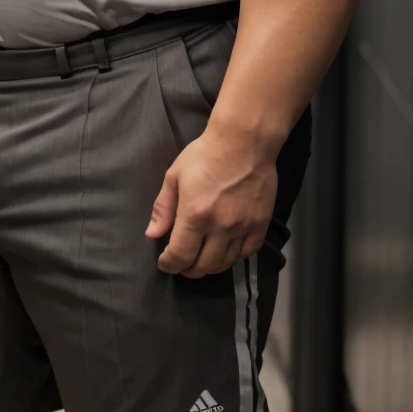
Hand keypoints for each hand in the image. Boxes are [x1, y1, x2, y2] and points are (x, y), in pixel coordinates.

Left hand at [145, 125, 279, 277]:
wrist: (244, 142)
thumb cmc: (205, 155)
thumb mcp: (175, 176)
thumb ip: (163, 208)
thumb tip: (153, 234)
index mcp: (194, 215)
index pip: (179, 256)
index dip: (169, 265)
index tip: (166, 263)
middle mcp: (219, 227)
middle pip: (202, 266)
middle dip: (187, 269)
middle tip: (182, 263)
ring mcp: (242, 227)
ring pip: (224, 264)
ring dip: (209, 266)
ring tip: (201, 258)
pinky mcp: (260, 224)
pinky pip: (246, 253)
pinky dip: (233, 257)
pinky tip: (225, 250)